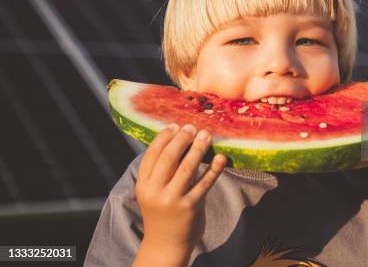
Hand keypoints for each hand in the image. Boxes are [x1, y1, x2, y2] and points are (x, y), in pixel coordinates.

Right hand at [135, 124, 226, 252]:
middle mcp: (156, 191)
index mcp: (143, 185)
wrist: (165, 244)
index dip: (164, 137)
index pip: (152, 154)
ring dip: (199, 148)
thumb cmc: (162, 212)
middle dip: (182, 139)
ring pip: (187, 167)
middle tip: (192, 127)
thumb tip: (176, 140)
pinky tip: (221, 158)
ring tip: (206, 135)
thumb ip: (159, 171)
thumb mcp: (152, 192)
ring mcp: (173, 199)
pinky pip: (205, 183)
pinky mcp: (191, 206)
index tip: (175, 125)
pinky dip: (214, 169)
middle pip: (169, 157)